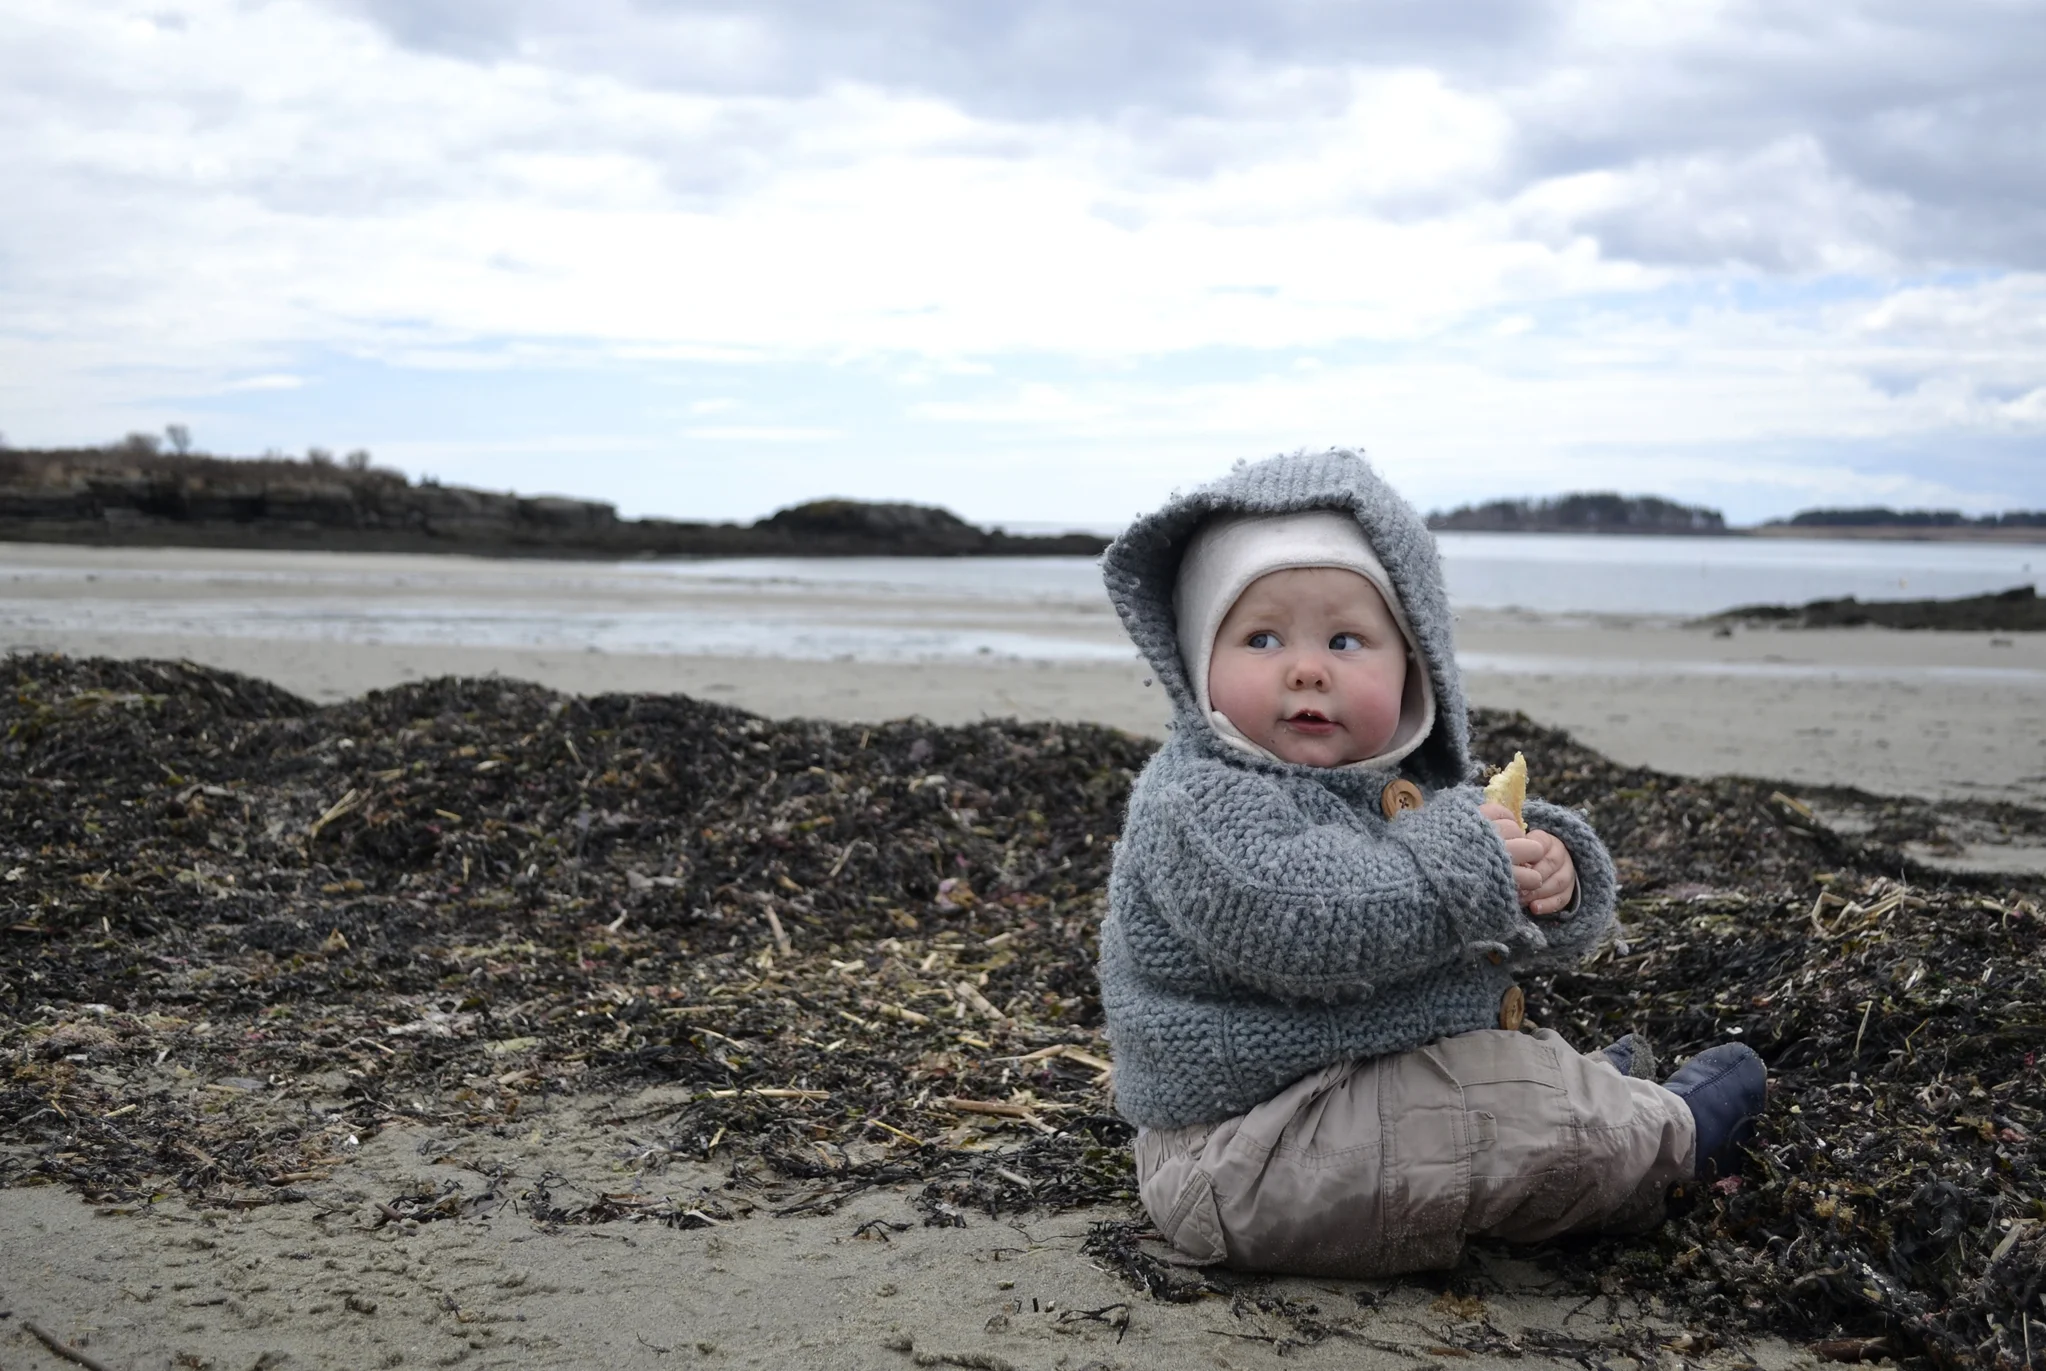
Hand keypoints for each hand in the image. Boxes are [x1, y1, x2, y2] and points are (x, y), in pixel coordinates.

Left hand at [1480, 801, 1577, 917]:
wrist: (1537, 866)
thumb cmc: (1515, 855)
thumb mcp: (1511, 846)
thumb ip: (1507, 845)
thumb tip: (1493, 848)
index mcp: (1545, 840)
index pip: (1541, 844)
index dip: (1528, 855)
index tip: (1513, 864)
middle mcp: (1559, 854)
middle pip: (1551, 863)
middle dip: (1533, 876)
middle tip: (1516, 886)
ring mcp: (1566, 871)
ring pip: (1559, 881)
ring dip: (1539, 892)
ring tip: (1522, 899)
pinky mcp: (1568, 889)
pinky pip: (1563, 898)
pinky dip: (1549, 905)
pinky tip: (1534, 909)